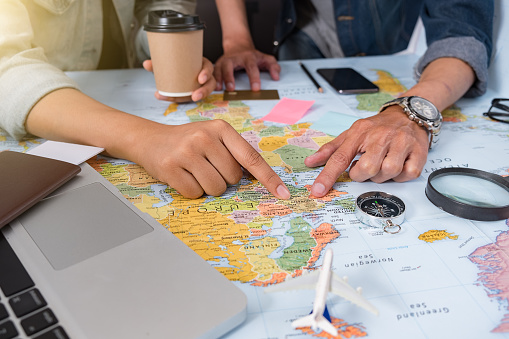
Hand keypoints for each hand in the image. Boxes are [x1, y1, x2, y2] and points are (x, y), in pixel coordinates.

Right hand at [132, 119, 290, 198]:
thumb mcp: (213, 137)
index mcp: (221, 128)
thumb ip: (234, 152)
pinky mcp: (171, 167)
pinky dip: (191, 191)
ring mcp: (186, 152)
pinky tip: (182, 176)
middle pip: (233, 178)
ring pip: (216, 188)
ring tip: (194, 171)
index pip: (251, 157)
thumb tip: (258, 178)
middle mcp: (204, 137)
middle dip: (223, 179)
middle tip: (206, 167)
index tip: (283, 193)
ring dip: (208, 187)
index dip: (268, 178)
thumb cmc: (187, 141)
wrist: (149, 139)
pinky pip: (195, 193)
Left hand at [143, 57, 215, 101]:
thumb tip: (146, 64)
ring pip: (200, 94)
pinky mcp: (193, 93)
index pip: (209, 68)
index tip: (200, 79)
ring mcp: (200, 86)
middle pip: (209, 85)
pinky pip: (187, 98)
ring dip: (189, 99)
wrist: (176, 66)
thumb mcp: (171, 59)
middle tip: (194, 96)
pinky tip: (163, 97)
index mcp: (202, 64)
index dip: (206, 73)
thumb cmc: (177, 61)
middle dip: (202, 92)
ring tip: (177, 102)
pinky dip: (175, 99)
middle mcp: (204, 76)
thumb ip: (159, 62)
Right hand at [214, 48, 280, 90]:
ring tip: (219, 88)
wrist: (238, 45)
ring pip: (220, 67)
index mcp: (249, 58)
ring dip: (219, 78)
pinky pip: (214, 70)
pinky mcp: (219, 63)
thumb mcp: (265, 58)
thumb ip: (273, 67)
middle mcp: (236, 58)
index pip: (252, 68)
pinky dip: (213, 78)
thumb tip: (276, 77)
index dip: (254, 78)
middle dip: (230, 77)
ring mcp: (226, 60)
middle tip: (231, 89)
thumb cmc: (252, 56)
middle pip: (231, 66)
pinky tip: (214, 86)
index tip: (255, 88)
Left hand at [304, 107, 429, 196]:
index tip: (317, 191)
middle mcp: (381, 136)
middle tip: (365, 167)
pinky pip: (408, 174)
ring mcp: (401, 143)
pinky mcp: (419, 151)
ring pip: (388, 172)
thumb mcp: (352, 134)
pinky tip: (397, 166)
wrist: (409, 113)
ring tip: (381, 165)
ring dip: (382, 176)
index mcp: (360, 133)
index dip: (327, 176)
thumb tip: (309, 162)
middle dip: (362, 175)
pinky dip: (401, 176)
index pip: (339, 158)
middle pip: (366, 169)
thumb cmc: (377, 127)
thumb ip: (330, 150)